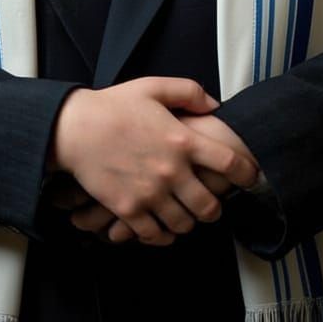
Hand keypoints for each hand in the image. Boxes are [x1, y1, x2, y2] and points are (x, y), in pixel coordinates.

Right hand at [50, 77, 259, 246]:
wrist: (74, 128)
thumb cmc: (113, 105)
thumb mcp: (153, 87)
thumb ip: (189, 92)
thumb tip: (214, 105)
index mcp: (181, 140)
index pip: (228, 163)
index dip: (246, 173)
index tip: (248, 176)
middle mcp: (171, 171)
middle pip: (209, 206)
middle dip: (215, 207)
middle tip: (210, 202)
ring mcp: (150, 194)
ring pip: (184, 225)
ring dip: (188, 221)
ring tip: (184, 212)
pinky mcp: (129, 210)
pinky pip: (156, 235)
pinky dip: (163, 235)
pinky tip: (162, 225)